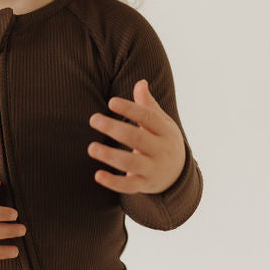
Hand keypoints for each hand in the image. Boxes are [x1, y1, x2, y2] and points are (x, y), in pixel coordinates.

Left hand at [87, 80, 185, 195]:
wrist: (178, 174)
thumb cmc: (163, 140)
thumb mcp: (161, 122)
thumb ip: (148, 105)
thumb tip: (140, 82)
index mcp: (165, 131)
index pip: (147, 117)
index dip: (130, 109)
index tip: (111, 102)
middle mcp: (161, 150)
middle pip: (138, 139)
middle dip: (115, 129)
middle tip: (93, 119)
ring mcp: (153, 170)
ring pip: (131, 163)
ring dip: (110, 155)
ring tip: (91, 148)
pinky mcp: (145, 185)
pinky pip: (128, 186)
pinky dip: (113, 182)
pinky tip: (97, 175)